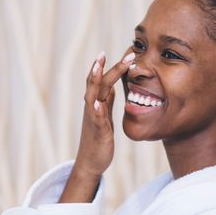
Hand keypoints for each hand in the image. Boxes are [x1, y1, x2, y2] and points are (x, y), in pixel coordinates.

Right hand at [75, 48, 135, 176]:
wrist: (90, 162)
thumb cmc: (98, 139)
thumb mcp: (104, 116)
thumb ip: (106, 101)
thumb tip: (111, 86)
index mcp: (97, 102)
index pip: (102, 79)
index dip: (109, 65)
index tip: (124, 53)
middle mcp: (92, 107)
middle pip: (97, 82)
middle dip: (104, 66)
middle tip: (115, 53)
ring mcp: (93, 118)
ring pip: (92, 94)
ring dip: (94, 80)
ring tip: (97, 66)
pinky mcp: (96, 131)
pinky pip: (95, 118)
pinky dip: (95, 109)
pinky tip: (98, 101)